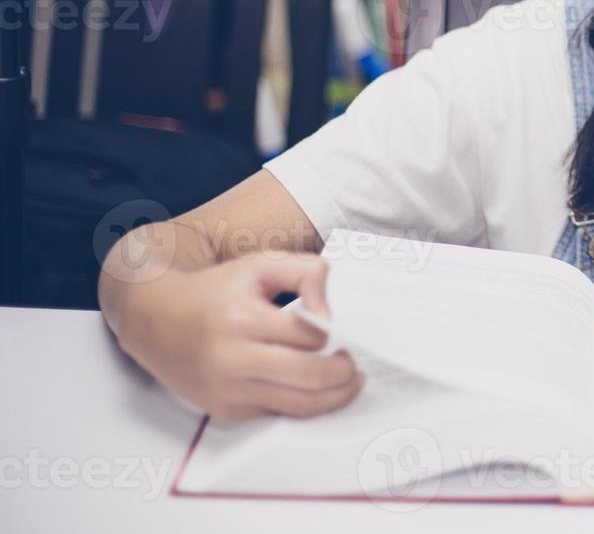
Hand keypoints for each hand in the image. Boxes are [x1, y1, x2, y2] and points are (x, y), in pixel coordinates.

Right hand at [113, 251, 362, 422]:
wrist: (155, 317)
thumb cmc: (216, 290)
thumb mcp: (261, 264)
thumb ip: (307, 273)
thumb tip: (331, 313)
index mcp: (241, 318)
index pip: (309, 335)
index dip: (335, 335)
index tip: (346, 332)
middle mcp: (230, 358)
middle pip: (309, 377)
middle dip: (343, 374)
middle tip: (353, 365)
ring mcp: (224, 389)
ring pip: (297, 405)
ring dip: (333, 397)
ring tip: (346, 382)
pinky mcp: (222, 409)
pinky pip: (275, 414)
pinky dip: (299, 404)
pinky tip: (309, 389)